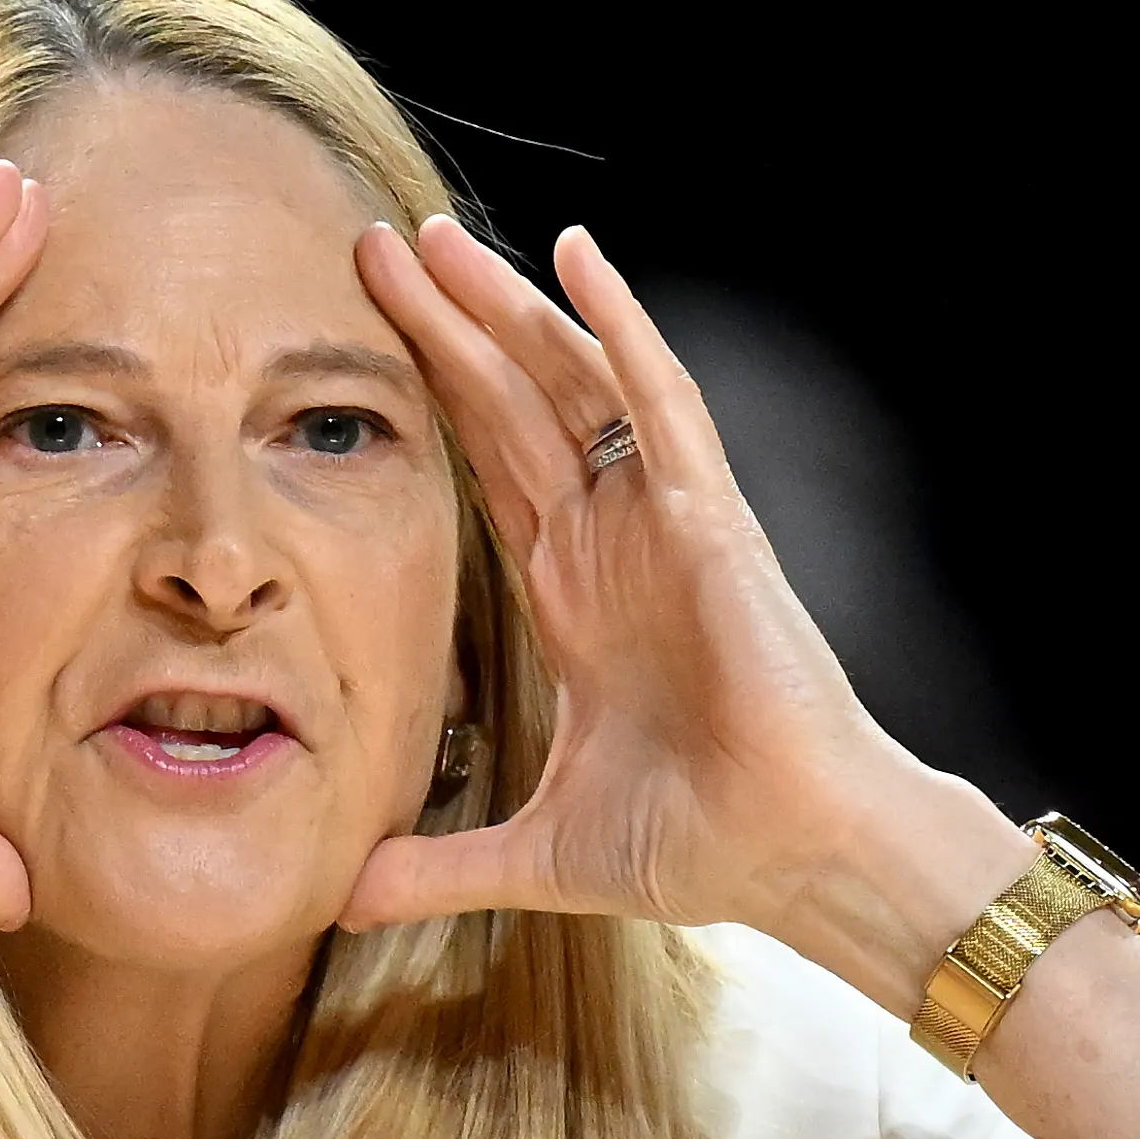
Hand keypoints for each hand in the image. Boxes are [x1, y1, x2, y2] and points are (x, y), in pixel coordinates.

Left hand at [346, 214, 1139, 1138]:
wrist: (797, 856)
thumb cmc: (702, 847)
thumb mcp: (536, 856)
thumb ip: (439, 865)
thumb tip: (342, 899)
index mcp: (574, 601)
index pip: (488, 471)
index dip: (433, 401)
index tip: (363, 339)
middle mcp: (612, 545)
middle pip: (513, 406)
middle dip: (447, 326)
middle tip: (374, 246)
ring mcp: (661, 523)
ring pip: (573, 385)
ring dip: (508, 308)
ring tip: (437, 239)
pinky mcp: (710, 520)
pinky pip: (660, 400)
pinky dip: (619, 326)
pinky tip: (576, 257)